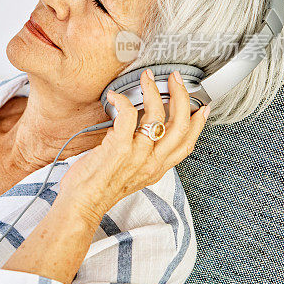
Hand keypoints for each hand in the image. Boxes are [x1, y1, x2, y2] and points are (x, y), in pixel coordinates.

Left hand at [57, 68, 208, 224]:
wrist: (82, 204)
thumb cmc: (98, 188)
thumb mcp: (129, 173)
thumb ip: (139, 154)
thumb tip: (136, 130)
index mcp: (157, 169)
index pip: (187, 144)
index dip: (198, 124)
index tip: (202, 107)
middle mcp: (152, 162)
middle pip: (180, 125)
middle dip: (182, 97)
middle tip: (175, 79)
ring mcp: (138, 155)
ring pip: (157, 115)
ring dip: (153, 91)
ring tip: (147, 78)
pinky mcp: (119, 148)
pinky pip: (128, 115)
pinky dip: (122, 100)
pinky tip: (114, 95)